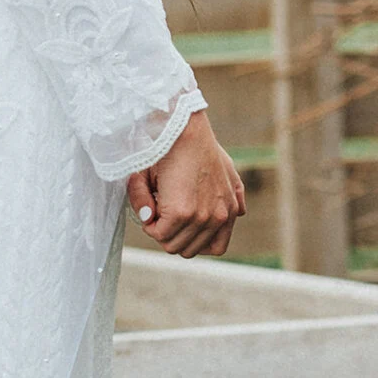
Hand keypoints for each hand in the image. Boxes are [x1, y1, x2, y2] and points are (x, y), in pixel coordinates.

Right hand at [127, 109, 247, 259]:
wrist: (180, 127)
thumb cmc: (191, 144)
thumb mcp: (218, 169)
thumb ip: (223, 196)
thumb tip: (229, 215)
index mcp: (230, 209)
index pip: (216, 247)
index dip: (192, 240)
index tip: (177, 224)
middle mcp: (223, 216)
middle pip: (189, 250)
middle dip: (170, 234)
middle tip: (161, 207)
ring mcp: (204, 217)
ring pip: (171, 244)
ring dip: (157, 227)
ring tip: (156, 199)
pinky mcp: (184, 213)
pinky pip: (158, 233)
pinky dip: (148, 221)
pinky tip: (150, 198)